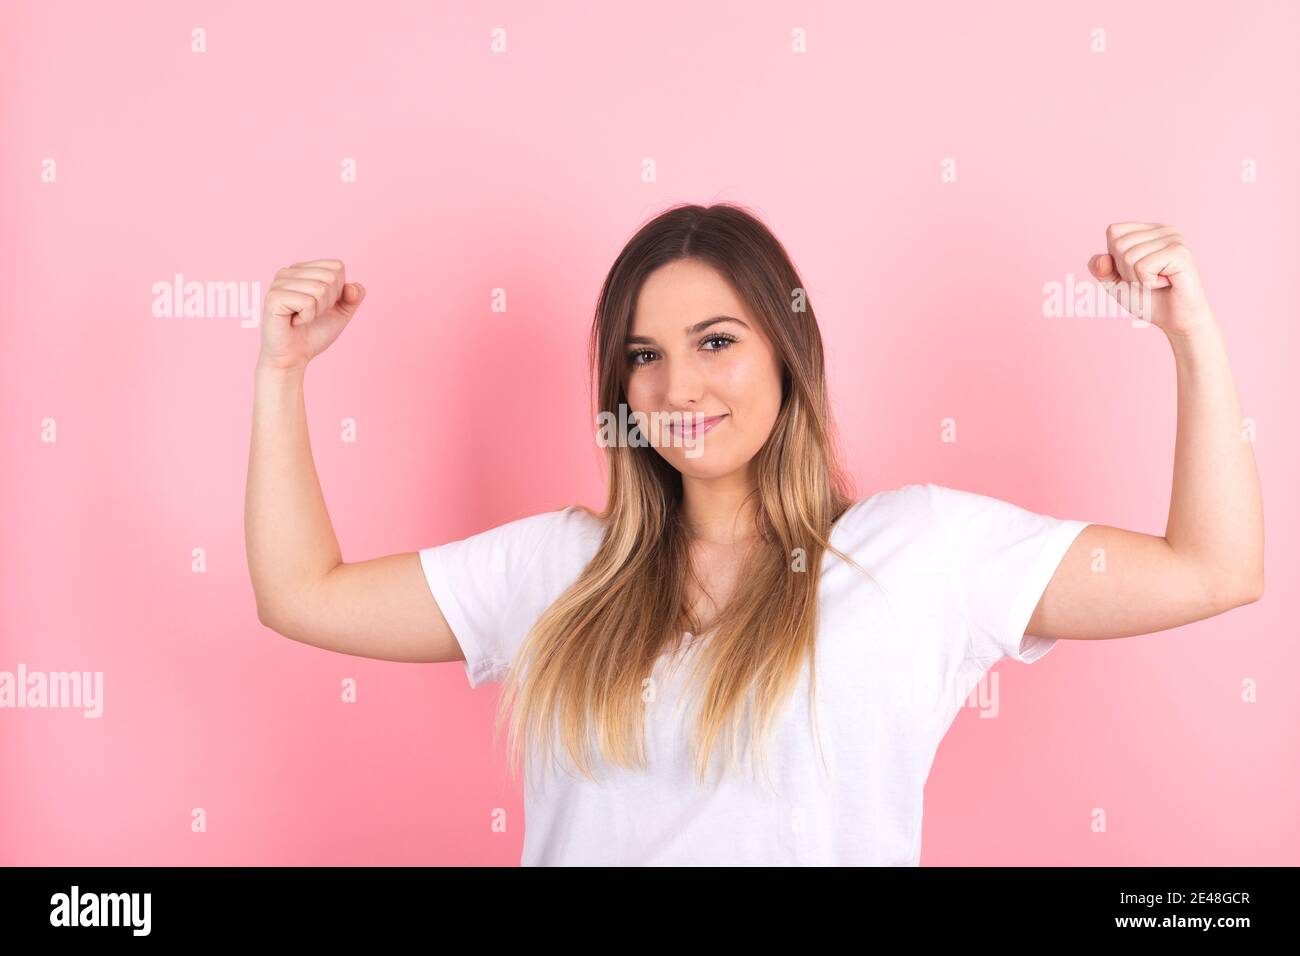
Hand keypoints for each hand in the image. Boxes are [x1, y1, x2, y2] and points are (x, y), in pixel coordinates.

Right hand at [257, 259, 365, 370]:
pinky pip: (308, 302)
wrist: (293, 357)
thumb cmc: (314, 333)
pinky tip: (294, 322)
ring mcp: (279, 282)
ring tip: (301, 318)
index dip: (338, 291)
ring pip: (320, 289)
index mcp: (303, 269)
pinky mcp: (274, 297)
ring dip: (317, 311)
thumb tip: (352, 287)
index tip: (322, 306)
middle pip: (330, 277)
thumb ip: (354, 296)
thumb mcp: (342, 312)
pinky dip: (307, 317)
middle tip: (311, 314)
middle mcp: (288, 271)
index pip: (337, 266)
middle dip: (328, 302)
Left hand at [1087, 223, 1213, 337]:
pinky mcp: (1179, 252)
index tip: (1135, 271)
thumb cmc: (1148, 299)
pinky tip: (1165, 283)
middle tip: (1148, 280)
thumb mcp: (1114, 283)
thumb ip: (1100, 269)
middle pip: (1119, 244)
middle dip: (1126, 271)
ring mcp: (1174, 238)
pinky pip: (1143, 267)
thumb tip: (1101, 259)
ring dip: (1138, 279)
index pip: (1114, 231)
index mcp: (1149, 230)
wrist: (1175, 320)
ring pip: (1129, 256)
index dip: (1115, 258)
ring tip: (1157, 282)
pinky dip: (1148, 282)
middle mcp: (1164, 229)